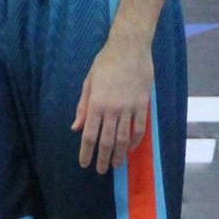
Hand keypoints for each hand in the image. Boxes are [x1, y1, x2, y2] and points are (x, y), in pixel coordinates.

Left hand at [73, 35, 153, 172]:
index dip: (86, 152)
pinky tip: (130, 148)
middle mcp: (112, 109)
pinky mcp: (143, 104)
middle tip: (101, 171)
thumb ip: (82, 107)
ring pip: (123, 138)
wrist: (129, 47)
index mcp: (96, 104)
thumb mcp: (88, 82)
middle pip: (106, 141)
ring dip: (119, 154)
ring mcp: (129, 108)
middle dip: (102, 159)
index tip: (84, 164)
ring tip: (116, 164)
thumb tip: (76, 128)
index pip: (89, 135)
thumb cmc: (105, 62)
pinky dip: (135, 141)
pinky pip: (139, 128)